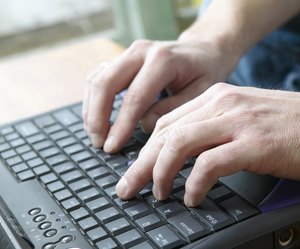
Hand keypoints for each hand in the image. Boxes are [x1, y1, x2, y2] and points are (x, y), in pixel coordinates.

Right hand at [82, 40, 230, 152]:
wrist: (204, 49)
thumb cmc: (206, 73)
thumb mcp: (201, 93)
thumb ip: (173, 110)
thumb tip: (143, 126)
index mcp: (163, 60)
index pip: (134, 98)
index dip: (120, 126)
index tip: (112, 147)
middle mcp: (141, 51)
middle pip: (105, 84)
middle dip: (97, 118)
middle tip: (100, 144)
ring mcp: (129, 52)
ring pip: (96, 79)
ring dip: (91, 109)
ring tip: (96, 135)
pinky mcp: (123, 57)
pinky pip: (98, 76)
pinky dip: (93, 99)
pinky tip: (97, 118)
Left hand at [116, 83, 299, 205]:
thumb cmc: (298, 125)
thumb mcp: (249, 116)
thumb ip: (218, 127)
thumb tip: (190, 151)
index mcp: (220, 96)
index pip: (167, 121)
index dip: (146, 148)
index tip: (137, 168)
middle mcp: (224, 103)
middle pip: (165, 133)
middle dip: (141, 164)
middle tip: (129, 187)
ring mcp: (239, 122)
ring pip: (178, 145)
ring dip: (160, 173)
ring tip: (157, 194)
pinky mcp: (255, 144)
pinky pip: (209, 164)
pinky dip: (194, 184)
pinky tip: (193, 197)